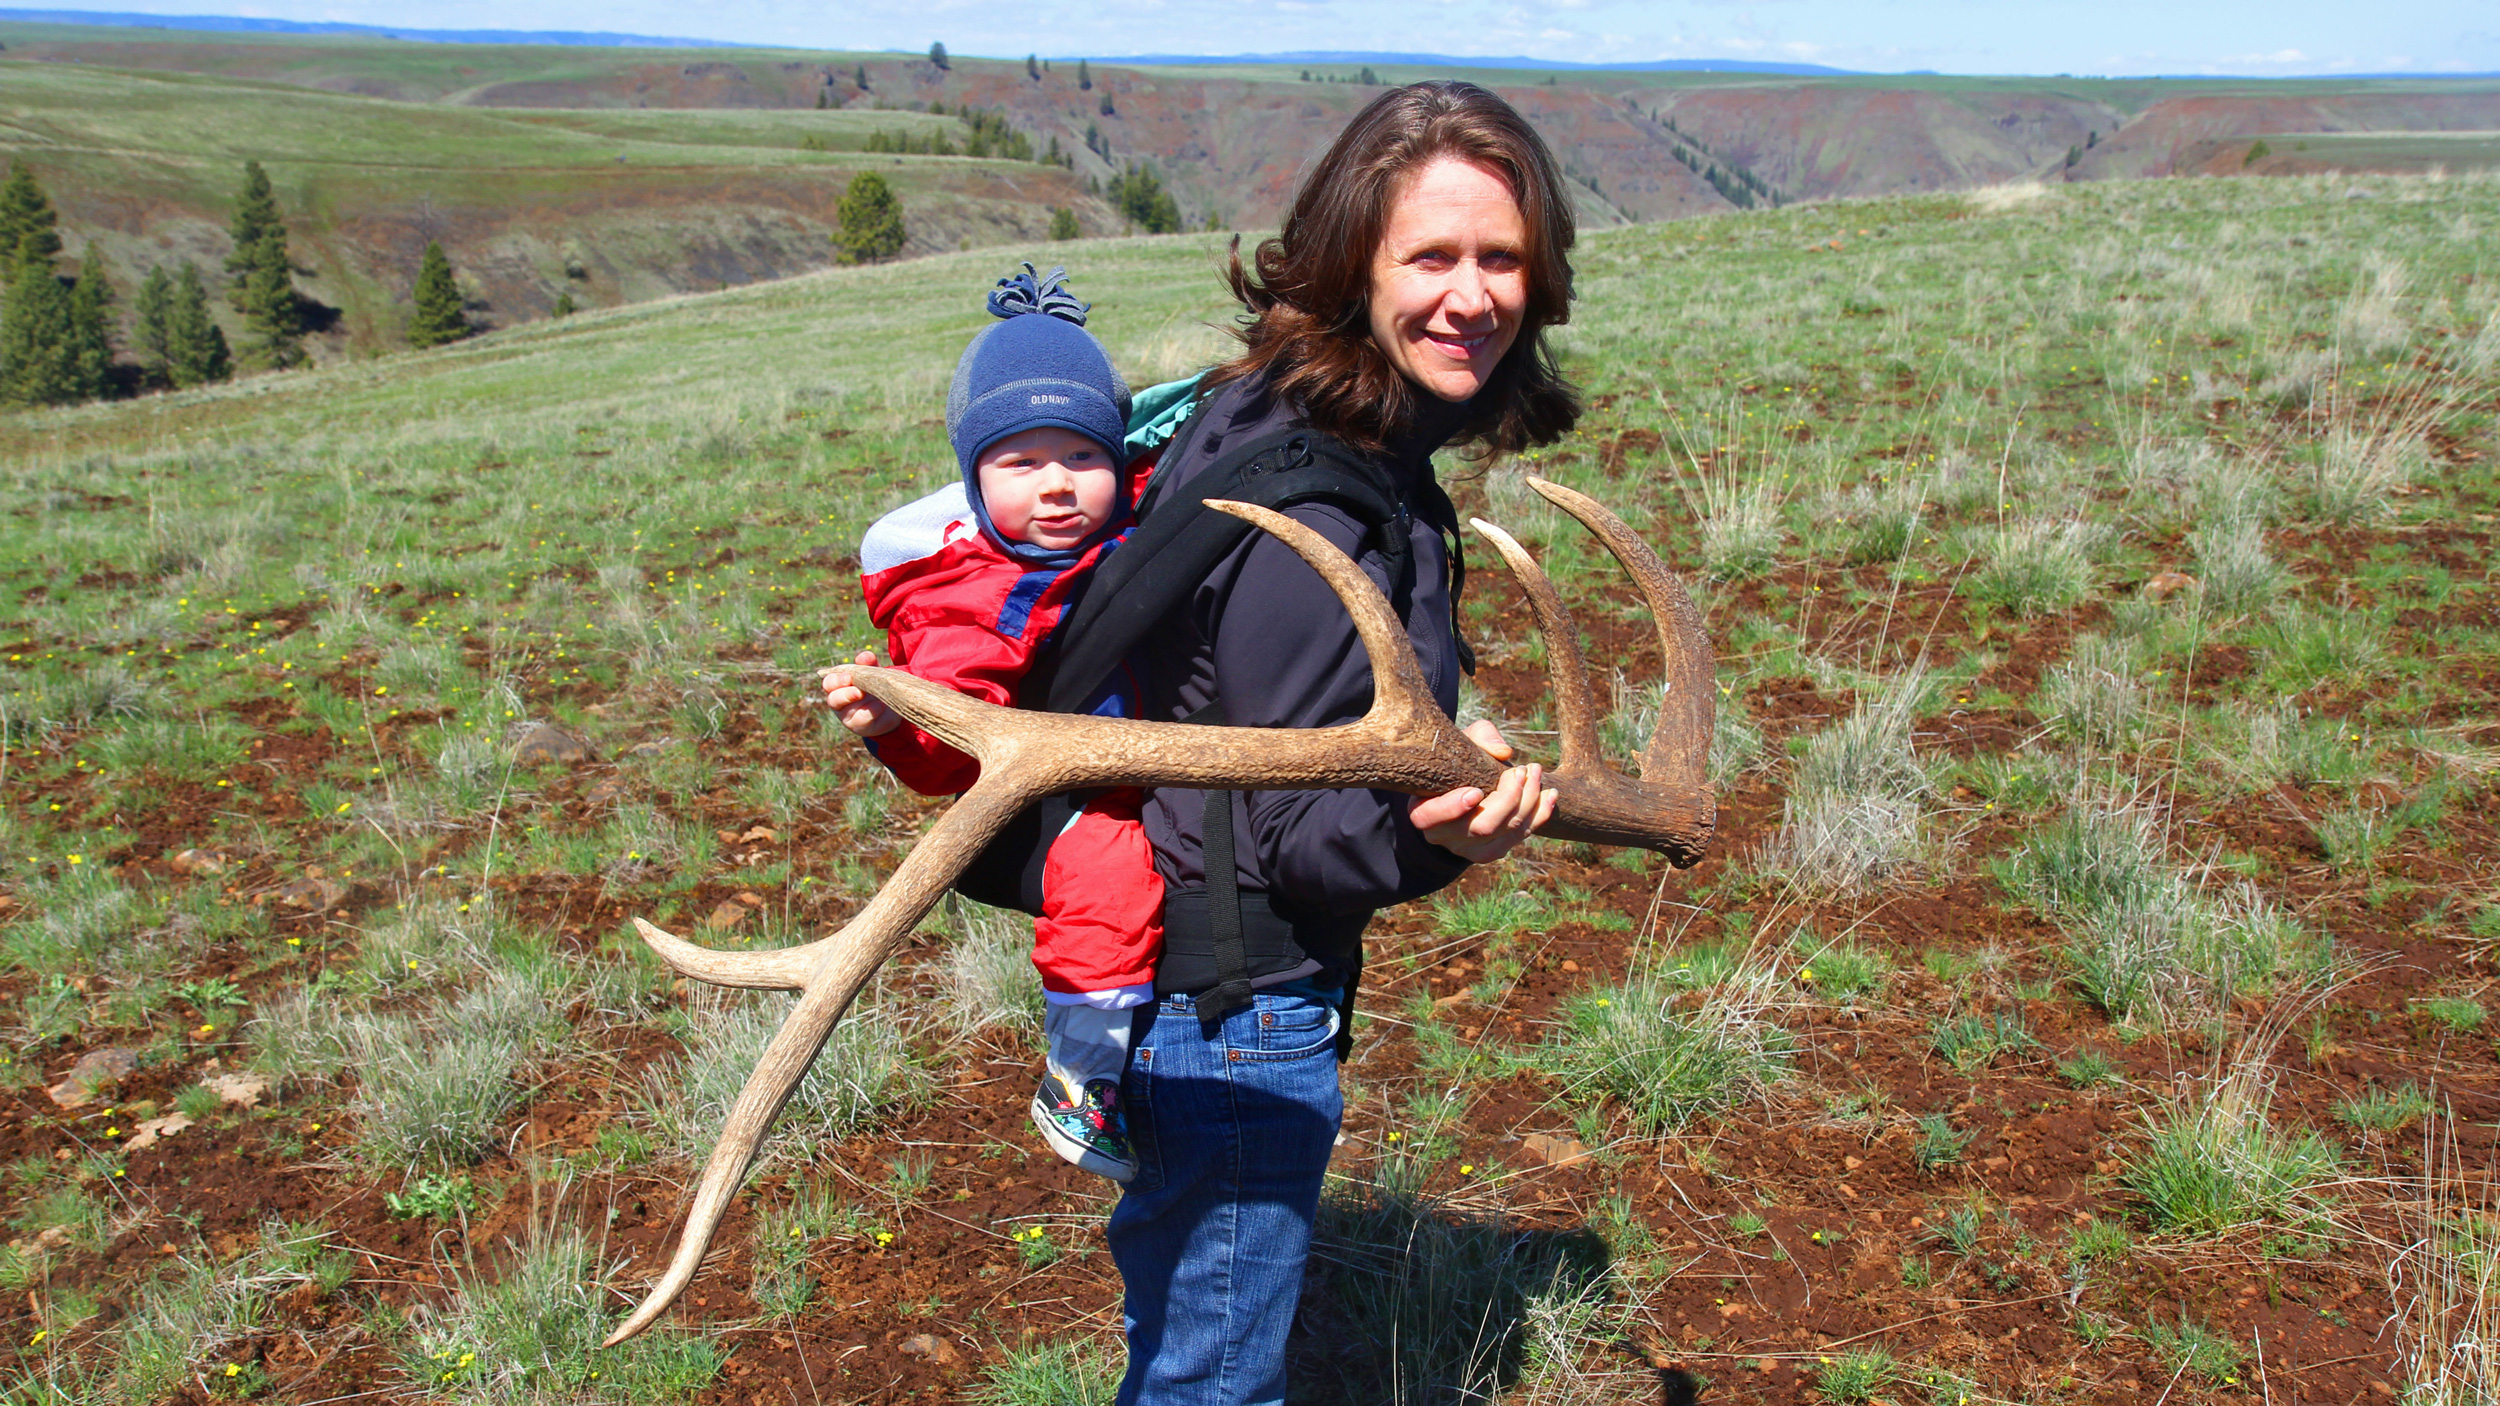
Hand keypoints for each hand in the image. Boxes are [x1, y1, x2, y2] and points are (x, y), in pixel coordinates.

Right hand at [820, 650, 900, 737]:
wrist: (892, 710)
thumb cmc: (876, 688)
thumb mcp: (873, 674)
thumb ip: (869, 664)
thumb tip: (864, 656)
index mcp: (839, 686)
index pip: (829, 682)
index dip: (836, 679)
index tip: (849, 676)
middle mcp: (839, 702)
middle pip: (832, 698)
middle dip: (843, 691)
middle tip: (856, 688)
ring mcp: (847, 716)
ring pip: (843, 711)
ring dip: (851, 699)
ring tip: (862, 693)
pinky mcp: (859, 726)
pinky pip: (861, 720)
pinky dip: (870, 711)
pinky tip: (880, 705)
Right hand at [1407, 719, 1555, 863]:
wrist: (1466, 784)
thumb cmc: (1459, 759)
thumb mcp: (1462, 741)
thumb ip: (1480, 737)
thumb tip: (1503, 752)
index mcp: (1423, 810)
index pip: (1430, 816)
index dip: (1452, 808)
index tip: (1475, 791)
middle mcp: (1443, 836)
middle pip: (1480, 827)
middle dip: (1508, 798)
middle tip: (1521, 770)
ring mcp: (1469, 849)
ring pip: (1504, 832)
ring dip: (1528, 803)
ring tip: (1536, 773)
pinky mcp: (1493, 851)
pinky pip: (1520, 837)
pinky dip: (1540, 815)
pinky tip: (1550, 794)